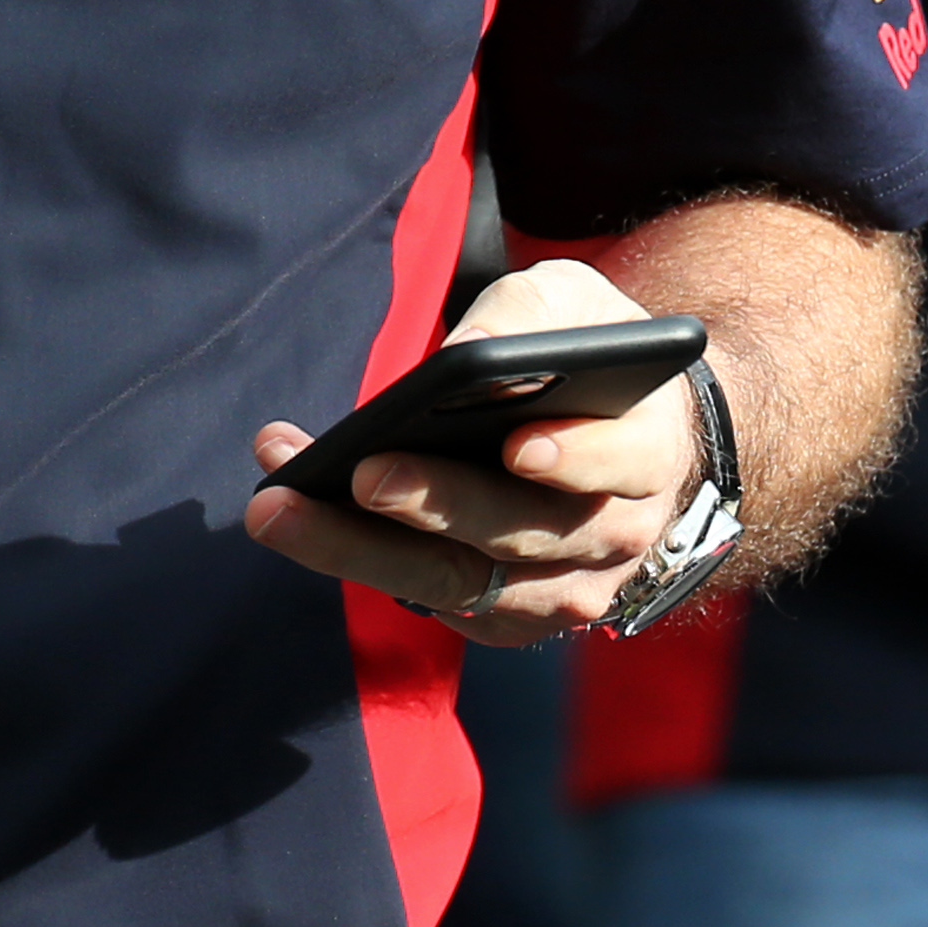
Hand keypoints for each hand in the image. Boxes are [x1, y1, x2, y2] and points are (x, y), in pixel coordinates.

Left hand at [239, 257, 705, 648]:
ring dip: (362, 548)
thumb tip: (458, 360)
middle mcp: (615, 537)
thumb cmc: (588, 360)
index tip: (517, 443)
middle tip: (362, 472)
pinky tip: (302, 521)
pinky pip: (435, 606)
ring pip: (461, 585)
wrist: (625, 437)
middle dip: (437, 505)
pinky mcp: (512, 619)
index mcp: (648, 452)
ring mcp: (564, 590)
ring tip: (279, 505)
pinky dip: (364, 564)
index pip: (620, 463)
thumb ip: (526, 318)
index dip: (573, 459)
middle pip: (521, 536)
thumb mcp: (574, 307)